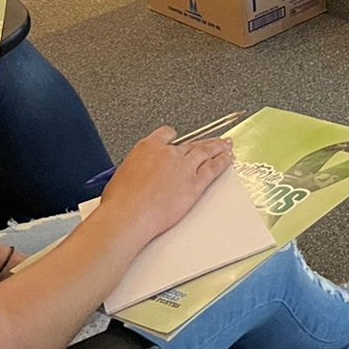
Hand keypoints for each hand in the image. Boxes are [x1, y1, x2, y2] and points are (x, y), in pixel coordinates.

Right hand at [100, 127, 233, 246]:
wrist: (128, 215)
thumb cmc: (120, 201)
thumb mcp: (122, 174)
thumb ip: (137, 169)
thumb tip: (138, 175)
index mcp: (148, 147)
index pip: (166, 134)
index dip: (174, 137)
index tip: (178, 140)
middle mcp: (169, 154)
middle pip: (191, 143)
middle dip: (203, 142)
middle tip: (213, 140)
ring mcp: (184, 167)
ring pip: (205, 152)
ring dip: (218, 147)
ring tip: (226, 145)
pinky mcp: (194, 183)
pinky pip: (212, 169)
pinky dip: (222, 162)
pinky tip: (227, 159)